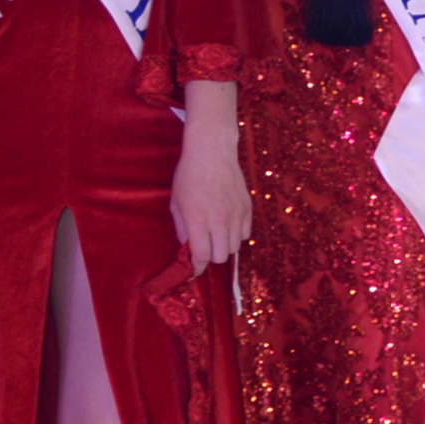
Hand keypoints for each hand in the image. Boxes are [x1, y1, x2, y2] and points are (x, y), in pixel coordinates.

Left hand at [171, 125, 249, 269]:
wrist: (212, 152)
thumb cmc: (188, 176)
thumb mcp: (177, 203)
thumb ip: (182, 230)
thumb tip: (188, 249)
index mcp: (198, 220)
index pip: (202, 256)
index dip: (197, 269)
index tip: (193, 272)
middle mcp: (220, 220)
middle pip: (221, 256)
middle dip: (210, 257)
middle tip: (203, 247)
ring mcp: (236, 214)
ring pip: (235, 247)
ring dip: (224, 247)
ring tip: (215, 235)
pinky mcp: (248, 208)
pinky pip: (245, 234)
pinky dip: (236, 236)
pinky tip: (227, 226)